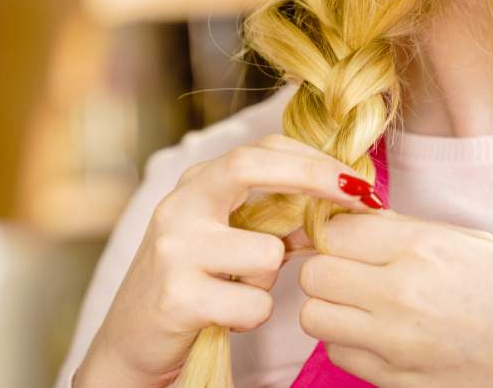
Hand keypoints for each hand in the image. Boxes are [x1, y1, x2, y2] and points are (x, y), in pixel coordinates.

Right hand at [74, 135, 377, 386]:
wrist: (131, 342)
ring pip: (267, 252)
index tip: (356, 180)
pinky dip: (252, 314)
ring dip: (270, 279)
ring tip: (240, 290)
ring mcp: (174, 249)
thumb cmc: (189, 285)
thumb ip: (267, 216)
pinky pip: (254, 302)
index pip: (257, 150)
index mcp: (194, 187)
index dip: (313, 159)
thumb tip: (336, 203)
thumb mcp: (221, 239)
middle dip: (314, 177)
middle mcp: (178, 207)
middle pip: (250, 166)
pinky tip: (225, 316)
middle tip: (361, 198)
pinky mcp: (178, 295)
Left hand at [298, 211, 492, 387]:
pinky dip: (347, 340)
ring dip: (329, 306)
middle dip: (325, 267)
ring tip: (360, 302)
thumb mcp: (467, 240)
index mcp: (423, 251)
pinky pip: (338, 353)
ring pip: (314, 317)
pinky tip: (377, 332)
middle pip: (314, 275)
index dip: (335, 232)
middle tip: (348, 269)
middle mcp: (403, 297)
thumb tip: (351, 219)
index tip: (347, 238)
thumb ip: (401, 229)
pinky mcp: (394, 380)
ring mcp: (396, 345)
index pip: (335, 232)